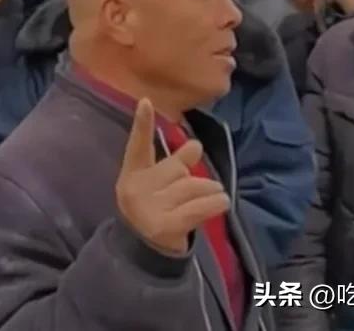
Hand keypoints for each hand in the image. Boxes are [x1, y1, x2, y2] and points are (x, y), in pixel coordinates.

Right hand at [115, 99, 229, 256]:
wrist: (145, 251)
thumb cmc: (155, 208)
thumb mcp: (156, 184)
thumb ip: (172, 164)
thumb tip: (196, 145)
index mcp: (131, 174)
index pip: (137, 145)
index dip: (142, 124)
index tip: (146, 101)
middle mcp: (137, 189)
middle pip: (177, 169)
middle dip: (191, 174)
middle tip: (199, 184)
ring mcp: (150, 208)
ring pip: (192, 186)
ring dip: (210, 189)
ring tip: (215, 195)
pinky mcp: (167, 225)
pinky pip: (199, 206)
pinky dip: (215, 203)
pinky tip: (222, 201)